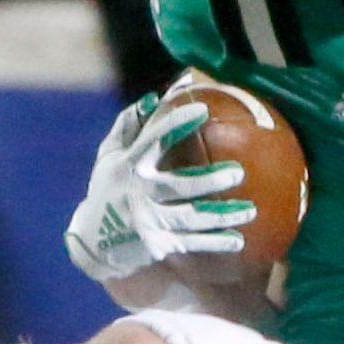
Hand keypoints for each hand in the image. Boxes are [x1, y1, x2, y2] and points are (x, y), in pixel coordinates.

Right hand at [63, 97, 255, 283]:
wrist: (93, 240)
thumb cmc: (108, 188)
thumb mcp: (109, 157)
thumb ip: (128, 126)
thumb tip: (153, 99)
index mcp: (128, 165)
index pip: (154, 139)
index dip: (177, 123)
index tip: (203, 111)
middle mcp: (138, 193)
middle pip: (179, 186)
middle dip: (210, 180)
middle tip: (238, 173)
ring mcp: (148, 221)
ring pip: (191, 219)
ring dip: (222, 215)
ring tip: (250, 210)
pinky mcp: (157, 244)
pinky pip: (191, 243)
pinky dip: (215, 243)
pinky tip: (238, 240)